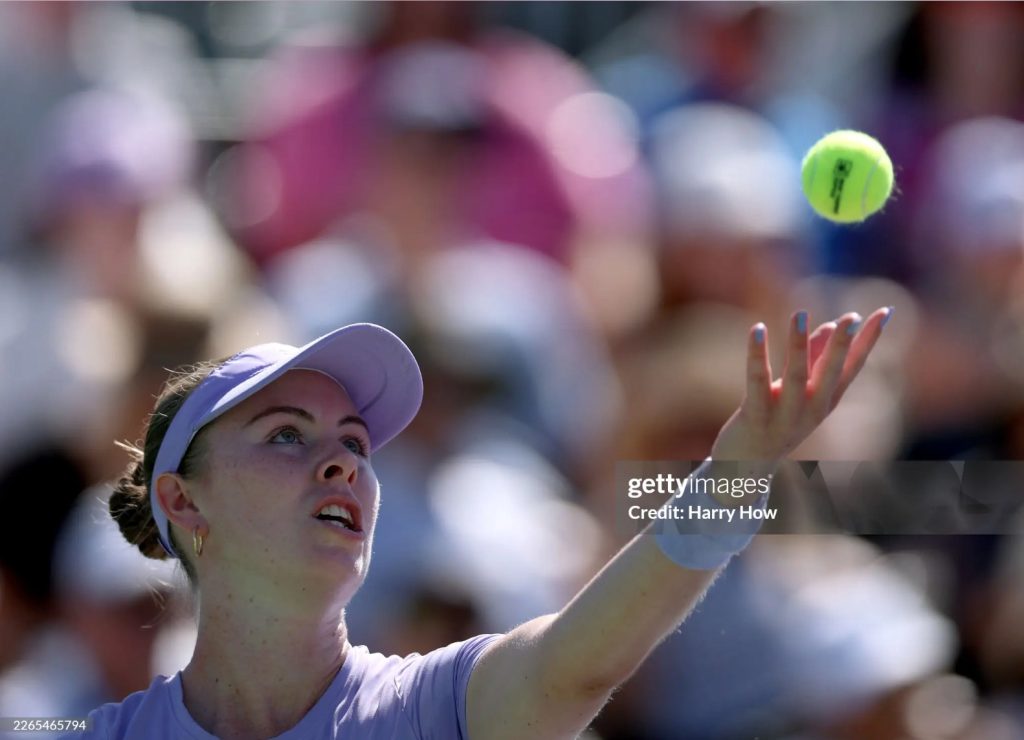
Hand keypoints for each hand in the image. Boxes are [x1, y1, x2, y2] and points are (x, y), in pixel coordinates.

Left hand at [710, 307, 892, 467]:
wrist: (746, 467)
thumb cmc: (775, 419)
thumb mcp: (800, 390)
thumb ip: (814, 356)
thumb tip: (830, 324)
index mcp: (827, 400)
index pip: (854, 366)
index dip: (870, 339)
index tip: (886, 310)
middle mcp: (813, 409)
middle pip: (832, 373)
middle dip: (843, 345)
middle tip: (852, 316)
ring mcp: (785, 416)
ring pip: (796, 377)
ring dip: (798, 345)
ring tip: (799, 313)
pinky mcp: (756, 417)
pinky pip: (757, 382)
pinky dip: (757, 355)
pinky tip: (757, 328)